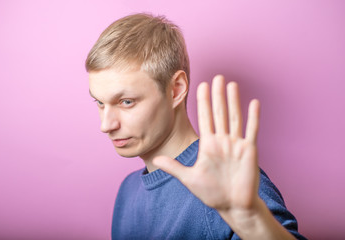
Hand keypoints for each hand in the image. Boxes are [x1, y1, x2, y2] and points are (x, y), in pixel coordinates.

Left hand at [153, 75, 260, 214]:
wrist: (233, 205)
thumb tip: (156, 159)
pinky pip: (252, 130)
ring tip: (231, 84)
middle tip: (217, 77)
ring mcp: (236, 144)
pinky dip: (253, 117)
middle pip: (219, 113)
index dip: (203, 102)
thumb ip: (174, 167)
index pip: (205, 118)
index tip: (201, 85)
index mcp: (208, 145)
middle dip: (217, 95)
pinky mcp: (250, 151)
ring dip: (233, 101)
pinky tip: (253, 102)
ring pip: (234, 117)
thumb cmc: (212, 193)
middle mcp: (222, 141)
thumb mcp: (189, 179)